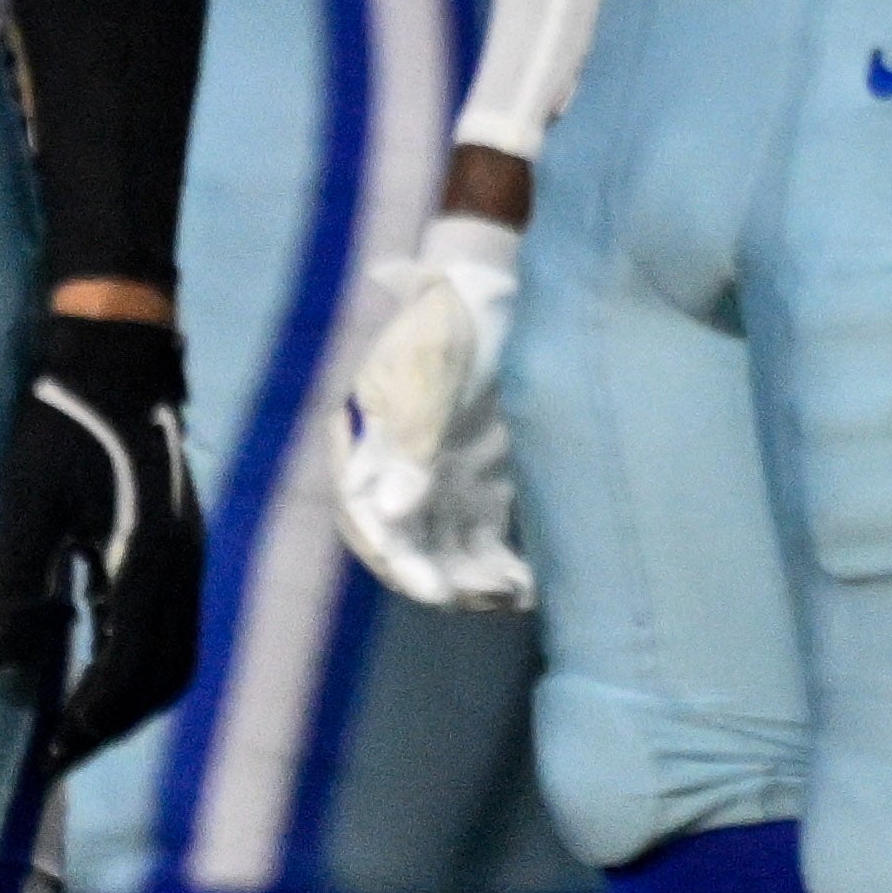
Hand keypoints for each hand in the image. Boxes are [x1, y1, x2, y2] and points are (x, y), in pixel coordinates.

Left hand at [0, 309, 205, 765]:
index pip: (130, 664)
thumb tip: (1, 659)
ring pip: (177, 653)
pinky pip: (173, 627)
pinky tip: (94, 666)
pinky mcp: (180, 546)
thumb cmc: (61, 425)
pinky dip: (138, 664)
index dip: (91, 718)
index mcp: (149, 556)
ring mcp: (189, 555)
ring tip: (78, 724)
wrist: (118, 359)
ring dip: (131, 698)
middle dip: (118, 723)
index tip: (49, 756)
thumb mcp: (25, 501)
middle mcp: (182, 564)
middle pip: (169, 672)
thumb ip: (13, 579)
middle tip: (61, 755)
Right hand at [334, 213, 530, 612]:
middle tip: (482, 598)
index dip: (402, 561)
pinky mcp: (480, 485)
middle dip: (442, 580)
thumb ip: (414, 439)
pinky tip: (526, 588)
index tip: (435, 591)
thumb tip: (396, 511)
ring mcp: (439, 483)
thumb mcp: (427, 371)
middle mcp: (397, 477)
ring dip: (473, 581)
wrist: (489, 294)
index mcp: (365, 449)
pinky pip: (483, 539)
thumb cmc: (447, 324)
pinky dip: (499, 567)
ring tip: (512, 595)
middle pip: (410, 547)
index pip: (372, 521)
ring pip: (447, 551)